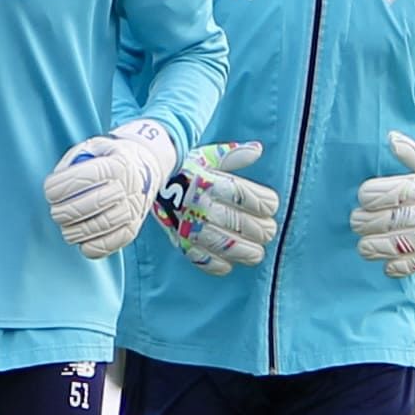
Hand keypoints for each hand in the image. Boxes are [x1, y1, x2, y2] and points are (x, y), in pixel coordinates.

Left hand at [43, 122, 179, 259]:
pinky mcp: (133, 227)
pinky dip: (93, 247)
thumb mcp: (92, 148)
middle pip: (94, 203)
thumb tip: (56, 184)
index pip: (86, 177)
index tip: (49, 192)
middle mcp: (129, 185)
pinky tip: (81, 242)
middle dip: (65, 211)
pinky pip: (113, 243)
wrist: (144, 168)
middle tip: (55, 212)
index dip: (61, 187)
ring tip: (66, 227)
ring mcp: (133, 208)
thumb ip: (72, 161)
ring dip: (76, 231)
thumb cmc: (108, 159)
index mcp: (118, 163)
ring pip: (102, 225)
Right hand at [154, 138, 280, 273]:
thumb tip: (257, 149)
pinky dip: (215, 264)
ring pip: (224, 244)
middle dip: (260, 230)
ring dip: (245, 252)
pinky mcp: (178, 240)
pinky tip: (228, 265)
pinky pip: (199, 257)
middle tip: (268, 232)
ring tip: (256, 253)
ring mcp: (188, 224)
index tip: (271, 207)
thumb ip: (233, 155)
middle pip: (239, 223)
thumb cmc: (183, 169)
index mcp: (209, 182)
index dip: (265, 204)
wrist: (143, 182)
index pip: (246, 196)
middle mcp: (199, 204)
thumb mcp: (206, 156)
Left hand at [351, 129, 414, 274]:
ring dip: (378, 247)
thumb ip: (410, 152)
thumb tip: (391, 138)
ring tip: (363, 245)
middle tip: (356, 220)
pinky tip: (385, 265)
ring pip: (403, 245)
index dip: (375, 194)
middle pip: (395, 220)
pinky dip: (399, 267)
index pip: (399, 192)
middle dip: (369, 222)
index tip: (363, 195)